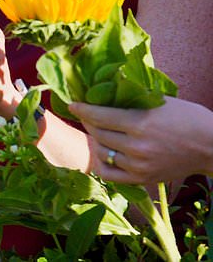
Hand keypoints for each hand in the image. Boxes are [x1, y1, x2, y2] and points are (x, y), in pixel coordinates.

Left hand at [72, 97, 212, 184]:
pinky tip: (102, 153)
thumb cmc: (188, 118)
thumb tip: (103, 90)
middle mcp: (137, 147)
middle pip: (97, 134)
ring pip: (102, 152)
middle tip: (85, 115)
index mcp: (140, 124)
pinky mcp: (143, 179)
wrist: (212, 146)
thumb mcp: (160, 102)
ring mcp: (139, 166)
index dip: (81, 109)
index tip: (72, 104)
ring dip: (96, 141)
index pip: (99, 116)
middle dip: (87, 122)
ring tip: (97, 132)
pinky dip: (102, 163)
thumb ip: (131, 99)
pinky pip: (110, 174)